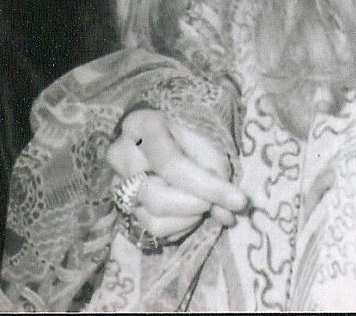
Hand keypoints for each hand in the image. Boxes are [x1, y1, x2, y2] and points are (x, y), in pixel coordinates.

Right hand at [104, 106, 248, 245]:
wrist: (164, 131)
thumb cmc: (186, 132)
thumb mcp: (205, 141)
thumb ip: (216, 175)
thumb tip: (227, 215)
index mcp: (141, 126)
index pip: (172, 165)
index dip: (207, 187)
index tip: (239, 201)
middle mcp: (120, 154)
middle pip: (155, 197)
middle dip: (195, 206)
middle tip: (216, 203)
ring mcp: (116, 181)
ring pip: (152, 218)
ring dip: (188, 219)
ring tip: (205, 204)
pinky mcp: (121, 204)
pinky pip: (151, 229)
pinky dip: (179, 228)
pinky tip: (191, 212)